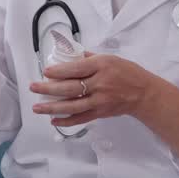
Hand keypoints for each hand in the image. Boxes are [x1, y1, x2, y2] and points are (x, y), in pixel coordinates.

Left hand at [29, 52, 163, 126]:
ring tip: (37, 108)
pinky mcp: (101, 113)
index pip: (75, 69)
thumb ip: (88, 58)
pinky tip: (53, 120)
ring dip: (52, 107)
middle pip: (70, 88)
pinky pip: (81, 118)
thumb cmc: (127, 72)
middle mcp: (100, 83)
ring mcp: (100, 100)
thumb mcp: (109, 58)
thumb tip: (68, 56)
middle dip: (49, 88)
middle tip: (34, 88)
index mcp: (101, 66)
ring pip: (72, 105)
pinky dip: (66, 121)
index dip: (58, 71)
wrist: (144, 93)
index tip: (45, 72)